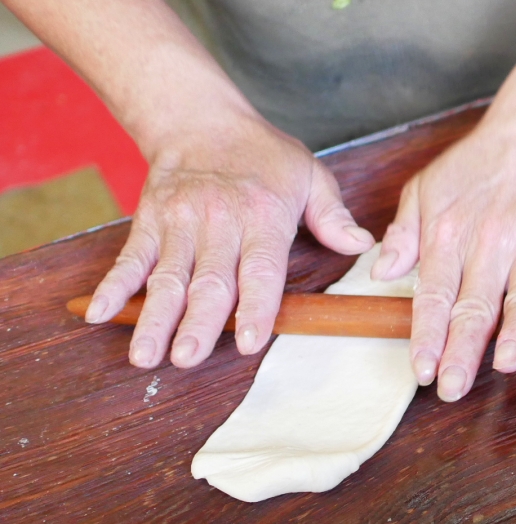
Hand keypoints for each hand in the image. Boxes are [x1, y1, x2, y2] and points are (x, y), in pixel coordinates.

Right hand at [85, 112, 374, 368]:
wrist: (201, 119)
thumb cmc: (264, 156)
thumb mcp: (311, 176)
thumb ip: (334, 216)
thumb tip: (363, 246)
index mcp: (263, 215)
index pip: (260, 269)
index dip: (254, 307)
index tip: (248, 342)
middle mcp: (218, 221)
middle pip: (208, 280)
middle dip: (196, 324)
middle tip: (186, 360)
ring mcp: (179, 222)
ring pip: (167, 277)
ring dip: (154, 318)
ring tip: (146, 356)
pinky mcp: (149, 221)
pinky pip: (130, 257)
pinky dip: (114, 286)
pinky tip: (100, 314)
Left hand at [371, 120, 515, 401]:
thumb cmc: (476, 165)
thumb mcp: (425, 189)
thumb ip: (404, 234)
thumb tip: (381, 273)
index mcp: (449, 234)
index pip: (434, 294)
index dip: (427, 335)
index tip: (420, 370)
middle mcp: (489, 242)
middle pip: (475, 306)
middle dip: (462, 350)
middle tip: (453, 387)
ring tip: (506, 363)